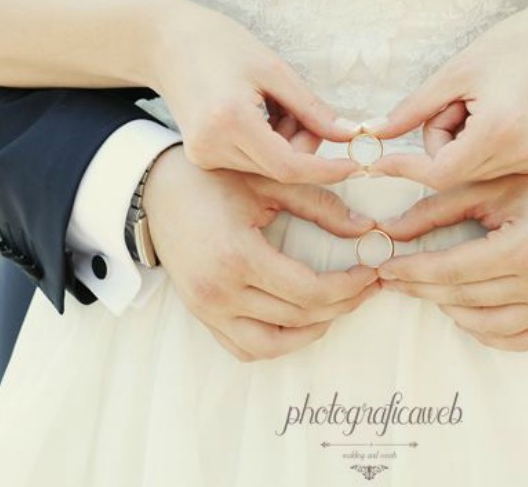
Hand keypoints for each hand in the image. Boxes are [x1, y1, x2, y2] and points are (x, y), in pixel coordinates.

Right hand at [144, 144, 382, 360]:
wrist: (157, 190)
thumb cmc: (213, 180)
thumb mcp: (269, 183)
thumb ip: (321, 205)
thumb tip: (367, 228)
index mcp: (237, 256)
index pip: (308, 291)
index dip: (348, 287)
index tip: (371, 271)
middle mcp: (219, 291)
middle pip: (297, 318)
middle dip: (342, 304)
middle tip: (367, 286)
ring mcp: (206, 309)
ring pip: (272, 344)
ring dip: (312, 330)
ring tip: (338, 306)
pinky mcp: (201, 315)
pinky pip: (245, 348)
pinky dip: (277, 343)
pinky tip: (301, 321)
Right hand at [149, 0, 363, 184]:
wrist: (166, 42)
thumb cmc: (221, 44)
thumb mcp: (274, 69)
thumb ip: (312, 109)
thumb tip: (349, 136)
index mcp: (230, 121)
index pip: (289, 167)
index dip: (327, 170)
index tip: (357, 164)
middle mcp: (212, 147)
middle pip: (281, 169)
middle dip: (305, 145)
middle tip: (301, 109)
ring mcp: (204, 156)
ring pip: (268, 167)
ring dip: (285, 143)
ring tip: (271, 103)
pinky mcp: (202, 157)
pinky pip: (250, 161)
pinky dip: (267, 143)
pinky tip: (256, 112)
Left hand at [366, 0, 527, 189]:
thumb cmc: (511, 46)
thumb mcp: (453, 73)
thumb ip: (412, 110)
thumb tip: (376, 133)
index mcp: (498, 131)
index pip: (440, 172)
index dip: (406, 167)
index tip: (379, 162)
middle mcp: (519, 154)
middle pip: (451, 171)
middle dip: (439, 139)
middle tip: (455, 101)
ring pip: (467, 170)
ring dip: (458, 142)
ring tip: (480, 103)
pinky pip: (487, 165)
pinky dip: (477, 144)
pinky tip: (495, 114)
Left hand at [375, 132, 527, 351]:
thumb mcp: (485, 187)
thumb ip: (434, 210)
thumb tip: (390, 231)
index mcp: (525, 247)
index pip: (452, 269)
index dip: (412, 270)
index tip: (384, 267)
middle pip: (464, 297)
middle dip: (421, 288)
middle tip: (393, 279)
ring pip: (486, 325)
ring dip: (450, 309)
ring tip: (428, 288)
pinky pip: (518, 339)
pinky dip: (486, 331)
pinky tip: (465, 310)